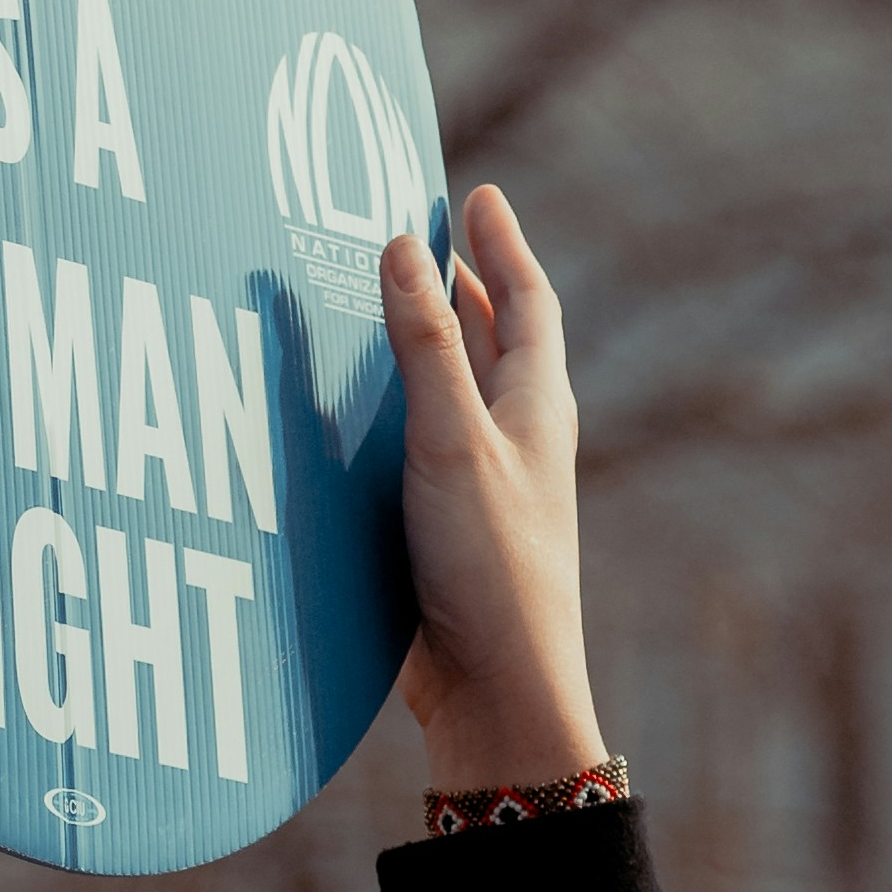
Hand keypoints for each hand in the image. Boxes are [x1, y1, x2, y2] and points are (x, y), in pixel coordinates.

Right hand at [381, 181, 603, 793]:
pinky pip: (425, 447)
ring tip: (383, 304)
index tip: (478, 196)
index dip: (501, 246)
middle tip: (426, 238)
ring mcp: (486, 487)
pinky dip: (398, 410)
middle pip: (496, 343)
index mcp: (536, 409)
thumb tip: (401, 244)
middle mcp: (518, 441)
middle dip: (463, 287)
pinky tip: (354, 416)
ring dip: (429, 345)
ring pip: (460, 395)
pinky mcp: (448, 531)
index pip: (527, 304)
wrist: (499, 694)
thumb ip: (423, 346)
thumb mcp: (451, 441)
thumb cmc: (492, 567)